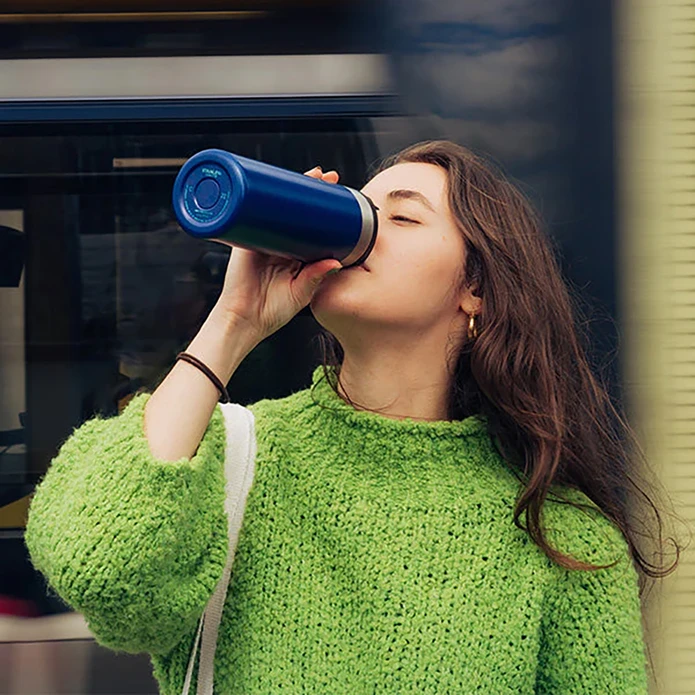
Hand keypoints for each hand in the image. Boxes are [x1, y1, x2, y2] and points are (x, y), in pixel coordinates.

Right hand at [213, 166, 342, 340]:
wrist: (243, 320)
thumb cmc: (270, 312)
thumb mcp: (301, 293)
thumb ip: (316, 277)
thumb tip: (335, 261)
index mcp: (294, 255)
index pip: (311, 226)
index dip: (323, 210)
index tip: (338, 196)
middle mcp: (278, 243)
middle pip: (295, 210)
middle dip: (310, 191)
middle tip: (326, 177)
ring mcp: (261, 239)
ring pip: (277, 207)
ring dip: (292, 187)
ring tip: (313, 175)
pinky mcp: (245, 238)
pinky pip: (252, 212)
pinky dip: (260, 196)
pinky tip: (273, 181)